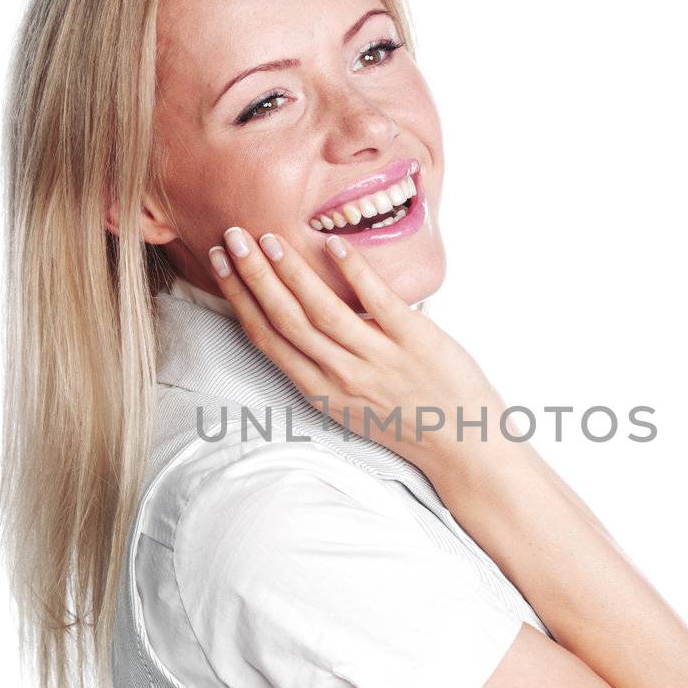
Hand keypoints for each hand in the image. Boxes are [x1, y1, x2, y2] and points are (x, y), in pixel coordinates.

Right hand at [208, 226, 500, 469]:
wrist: (465, 449)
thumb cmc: (410, 424)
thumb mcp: (352, 406)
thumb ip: (326, 368)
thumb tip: (305, 318)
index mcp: (322, 391)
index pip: (268, 339)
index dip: (240, 300)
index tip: (222, 266)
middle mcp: (343, 377)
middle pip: (286, 319)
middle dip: (253, 276)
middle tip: (232, 238)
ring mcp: (379, 360)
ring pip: (322, 311)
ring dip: (290, 272)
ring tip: (268, 239)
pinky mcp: (415, 342)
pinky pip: (378, 301)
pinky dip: (354, 271)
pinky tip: (334, 244)